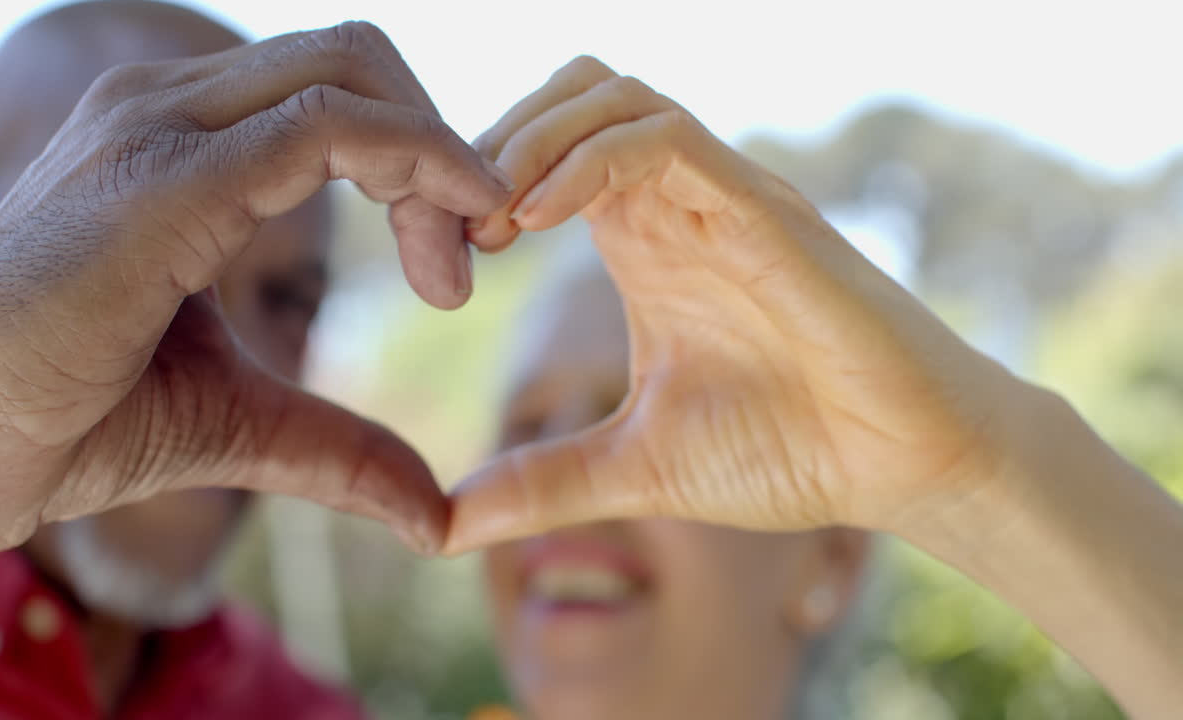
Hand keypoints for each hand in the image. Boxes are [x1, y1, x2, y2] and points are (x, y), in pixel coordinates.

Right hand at [0, 23, 510, 594]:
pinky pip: (326, 128)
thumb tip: (434, 513)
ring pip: (352, 73)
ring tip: (451, 274)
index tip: (454, 263)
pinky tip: (447, 246)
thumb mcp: (239, 422)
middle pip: (357, 59)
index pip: (337, 95)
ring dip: (437, 159)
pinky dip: (415, 164)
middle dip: (439, 147)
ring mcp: (159, 130)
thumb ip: (338, 447)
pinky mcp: (164, 178)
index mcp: (184, 144)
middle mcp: (169, 111)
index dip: (419, 160)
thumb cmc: (67, 422)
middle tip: (462, 264)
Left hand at [447, 56, 1027, 550]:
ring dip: (532, 139)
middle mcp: (681, 205)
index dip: (480, 183)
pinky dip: (587, 161)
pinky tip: (536, 222)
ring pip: (613, 96)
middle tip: (456, 225)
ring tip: (491, 223)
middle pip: (573, 94)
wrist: (904, 467)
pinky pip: (664, 140)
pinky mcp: (765, 212)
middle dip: (496, 140)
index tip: (444, 256)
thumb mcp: (637, 469)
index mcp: (647, 242)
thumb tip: (445, 526)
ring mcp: (724, 199)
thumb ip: (544, 484)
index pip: (550, 152)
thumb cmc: (791, 451)